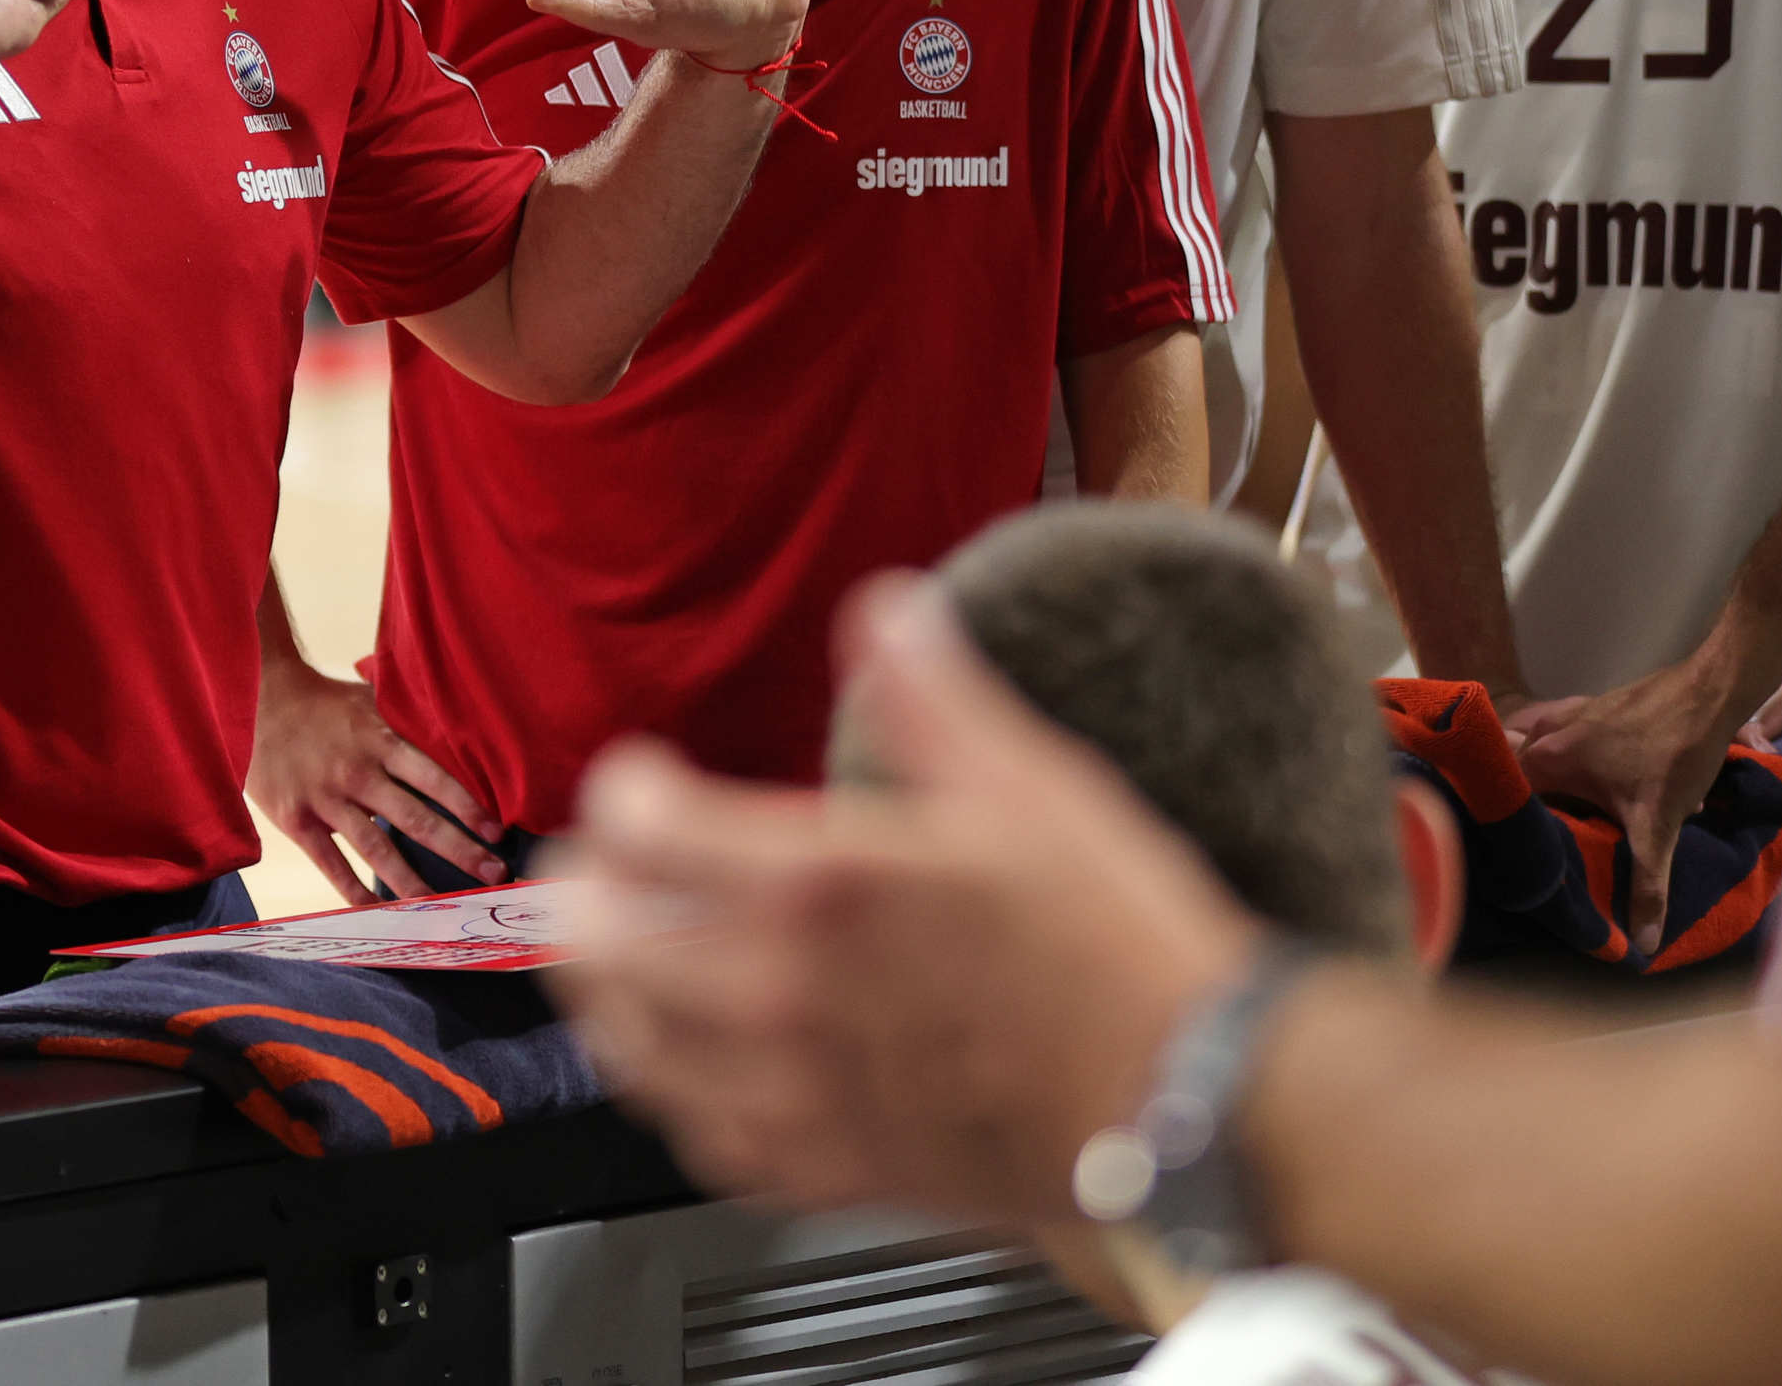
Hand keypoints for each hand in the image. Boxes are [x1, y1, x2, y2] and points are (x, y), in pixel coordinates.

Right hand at [249, 653, 506, 900]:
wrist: (259, 699)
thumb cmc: (326, 703)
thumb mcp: (372, 700)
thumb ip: (409, 723)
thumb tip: (463, 737)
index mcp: (380, 739)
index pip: (433, 777)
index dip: (467, 806)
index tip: (498, 833)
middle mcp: (357, 772)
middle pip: (415, 819)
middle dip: (459, 849)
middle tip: (494, 874)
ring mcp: (326, 799)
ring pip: (377, 850)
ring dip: (413, 882)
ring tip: (443, 907)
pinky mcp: (297, 821)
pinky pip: (332, 865)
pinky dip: (356, 894)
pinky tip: (381, 916)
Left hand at [543, 574, 1257, 1222]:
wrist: (1192, 1104)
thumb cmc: (1120, 954)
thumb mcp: (1030, 783)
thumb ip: (931, 692)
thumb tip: (883, 612)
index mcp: (823, 886)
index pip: (640, 828)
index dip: (626, 790)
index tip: (644, 779)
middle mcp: (785, 995)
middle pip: (603, 943)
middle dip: (588, 892)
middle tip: (600, 867)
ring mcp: (798, 1092)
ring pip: (630, 1047)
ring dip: (606, 993)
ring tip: (613, 955)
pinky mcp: (831, 1169)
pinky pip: (699, 1139)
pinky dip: (671, 1092)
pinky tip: (685, 1066)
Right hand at [1506, 663, 1735, 958]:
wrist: (1709, 693)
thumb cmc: (1676, 756)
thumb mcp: (1659, 825)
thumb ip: (1648, 886)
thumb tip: (1641, 948)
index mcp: (1548, 759)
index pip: (1506, 798)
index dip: (1511, 830)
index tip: (1516, 859)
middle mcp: (1546, 733)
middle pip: (1525, 779)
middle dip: (1536, 812)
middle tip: (1550, 847)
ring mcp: (1567, 715)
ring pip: (1547, 757)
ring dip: (1555, 785)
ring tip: (1572, 817)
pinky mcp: (1591, 707)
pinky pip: (1568, 741)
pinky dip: (1574, 762)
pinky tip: (1604, 780)